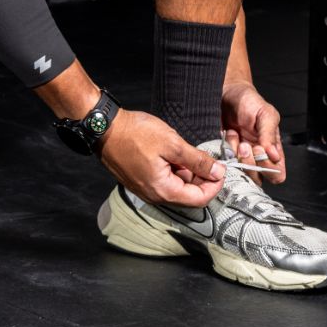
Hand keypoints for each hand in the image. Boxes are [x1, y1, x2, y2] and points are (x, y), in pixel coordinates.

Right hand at [96, 109, 225, 206]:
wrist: (104, 128)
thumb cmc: (135, 134)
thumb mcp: (172, 143)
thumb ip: (197, 160)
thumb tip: (218, 172)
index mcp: (164, 191)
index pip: (200, 199)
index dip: (215, 184)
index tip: (222, 168)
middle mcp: (155, 196)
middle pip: (189, 195)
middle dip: (202, 178)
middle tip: (208, 158)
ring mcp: (146, 189)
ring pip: (177, 187)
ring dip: (188, 173)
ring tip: (188, 152)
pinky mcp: (140, 181)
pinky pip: (165, 182)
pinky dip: (175, 171)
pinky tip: (174, 154)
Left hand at [221, 81, 285, 185]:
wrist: (227, 92)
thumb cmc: (249, 101)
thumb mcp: (265, 113)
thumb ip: (270, 134)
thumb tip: (274, 155)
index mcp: (273, 148)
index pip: (277, 173)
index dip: (267, 165)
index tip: (259, 148)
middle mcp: (258, 156)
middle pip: (259, 177)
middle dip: (249, 163)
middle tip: (244, 145)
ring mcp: (242, 156)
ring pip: (242, 173)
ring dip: (236, 157)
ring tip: (236, 136)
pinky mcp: (227, 153)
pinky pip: (226, 162)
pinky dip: (226, 150)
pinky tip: (229, 135)